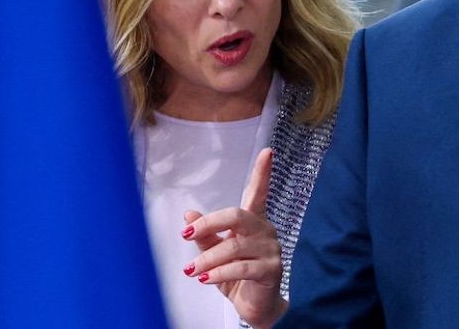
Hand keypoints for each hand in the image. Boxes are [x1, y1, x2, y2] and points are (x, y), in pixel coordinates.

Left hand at [181, 148, 286, 327]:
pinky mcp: (271, 270)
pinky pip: (241, 267)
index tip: (268, 151)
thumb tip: (188, 215)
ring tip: (191, 270)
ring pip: (234, 246)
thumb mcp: (216, 254)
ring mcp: (270, 250)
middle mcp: (265, 231)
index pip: (258, 192)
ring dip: (208, 259)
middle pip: (238, 215)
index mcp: (253, 221)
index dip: (263, 172)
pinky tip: (205, 278)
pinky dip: (218, 273)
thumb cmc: (237, 276)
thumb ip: (205, 235)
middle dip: (209, 223)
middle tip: (187, 234)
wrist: (255, 307)